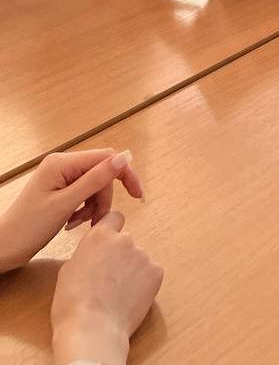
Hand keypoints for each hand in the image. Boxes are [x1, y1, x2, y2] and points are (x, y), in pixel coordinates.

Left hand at [0, 150, 142, 272]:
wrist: (3, 249)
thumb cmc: (28, 228)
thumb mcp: (66, 204)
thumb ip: (96, 179)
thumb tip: (126, 157)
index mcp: (62, 163)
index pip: (107, 158)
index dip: (124, 174)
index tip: (137, 195)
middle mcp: (62, 164)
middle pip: (102, 173)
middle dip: (104, 197)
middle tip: (97, 220)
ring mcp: (60, 176)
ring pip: (95, 185)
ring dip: (94, 205)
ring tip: (82, 224)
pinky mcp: (60, 188)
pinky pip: (84, 192)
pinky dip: (85, 208)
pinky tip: (74, 222)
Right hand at [51, 211, 162, 364]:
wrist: (93, 328)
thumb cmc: (72, 303)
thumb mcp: (69, 270)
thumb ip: (88, 253)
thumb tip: (97, 254)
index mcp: (100, 236)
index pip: (114, 218)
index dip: (112, 229)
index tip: (109, 242)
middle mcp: (125, 239)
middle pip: (126, 243)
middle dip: (120, 256)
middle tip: (108, 280)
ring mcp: (143, 255)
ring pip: (138, 259)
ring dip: (131, 271)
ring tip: (117, 294)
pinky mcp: (156, 272)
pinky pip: (150, 273)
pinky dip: (143, 283)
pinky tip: (129, 299)